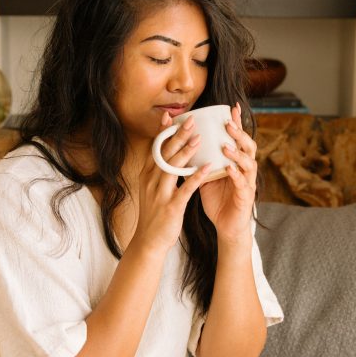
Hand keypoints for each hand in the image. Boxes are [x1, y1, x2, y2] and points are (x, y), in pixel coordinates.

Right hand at [132, 113, 210, 254]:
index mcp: (147, 175)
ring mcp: (160, 193)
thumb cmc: (154, 212)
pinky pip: (186, 188)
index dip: (162, 132)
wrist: (149, 241)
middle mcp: (151, 181)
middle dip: (177, 135)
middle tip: (191, 120)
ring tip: (200, 138)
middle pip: (164, 153)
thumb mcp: (152, 188)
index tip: (170, 116)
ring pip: (173, 167)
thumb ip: (159, 170)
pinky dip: (197, 176)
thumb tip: (167, 152)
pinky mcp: (172, 206)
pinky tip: (208, 167)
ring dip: (187, 151)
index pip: (154, 148)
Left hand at [198, 103, 257, 242]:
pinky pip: (243, 183)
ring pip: (248, 163)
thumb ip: (200, 160)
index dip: (236, 123)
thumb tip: (183, 143)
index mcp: (236, 162)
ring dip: (237, 153)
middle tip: (228, 123)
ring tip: (227, 145)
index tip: (231, 107)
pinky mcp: (246, 197)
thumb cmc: (218, 199)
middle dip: (239, 133)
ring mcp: (248, 182)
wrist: (226, 226)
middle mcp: (245, 169)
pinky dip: (236, 175)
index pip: (237, 138)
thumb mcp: (207, 175)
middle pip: (247, 146)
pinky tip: (229, 168)